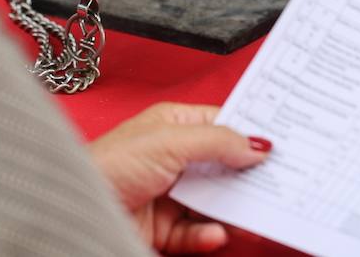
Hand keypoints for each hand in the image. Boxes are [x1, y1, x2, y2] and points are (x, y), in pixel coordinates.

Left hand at [89, 102, 269, 253]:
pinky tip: (215, 233)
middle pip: (223, 166)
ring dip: (234, 210)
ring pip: (215, 201)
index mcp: (173, 125)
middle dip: (247, 176)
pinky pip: (197, 232)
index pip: (221, 124)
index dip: (248, 133)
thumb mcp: (170, 141)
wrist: (79, 209)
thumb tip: (257, 143)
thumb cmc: (110, 163)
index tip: (280, 143)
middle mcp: (173, 156)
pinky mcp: (164, 227)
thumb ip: (216, 141)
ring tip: (254, 215)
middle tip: (277, 183)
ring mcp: (170, 192)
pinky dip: (208, 235)